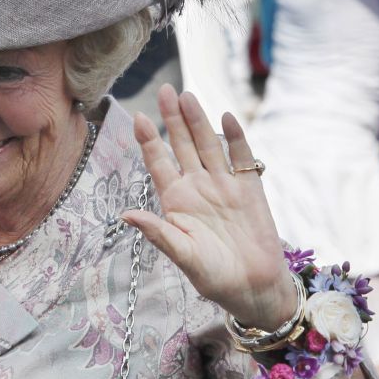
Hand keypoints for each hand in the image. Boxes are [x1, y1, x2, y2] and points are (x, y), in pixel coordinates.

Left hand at [123, 85, 294, 331]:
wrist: (253, 287)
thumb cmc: (213, 276)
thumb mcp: (182, 255)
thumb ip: (158, 233)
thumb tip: (125, 215)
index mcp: (175, 200)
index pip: (158, 163)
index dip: (148, 140)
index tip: (138, 117)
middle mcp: (196, 186)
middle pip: (181, 145)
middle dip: (173, 118)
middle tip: (165, 91)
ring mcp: (223, 184)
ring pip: (208, 145)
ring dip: (199, 121)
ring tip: (188, 96)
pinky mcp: (249, 188)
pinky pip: (241, 158)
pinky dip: (235, 138)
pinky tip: (227, 119)